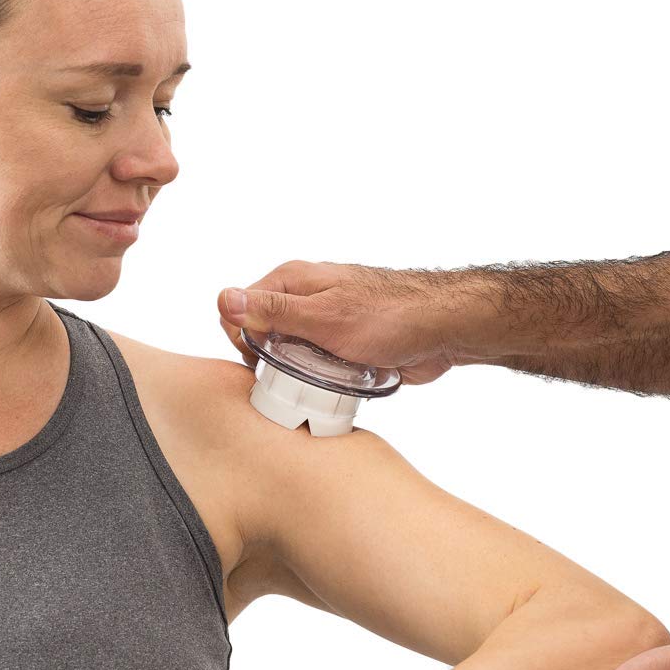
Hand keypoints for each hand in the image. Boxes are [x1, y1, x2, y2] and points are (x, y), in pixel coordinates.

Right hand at [216, 260, 472, 384]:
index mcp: (292, 281)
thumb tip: (223, 299)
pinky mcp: (343, 347)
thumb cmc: (391, 314)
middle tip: (295, 378)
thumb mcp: (322, 316)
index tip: (260, 362)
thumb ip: (271, 310)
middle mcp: (305, 299)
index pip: (239, 309)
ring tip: (321, 384)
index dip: (242, 339)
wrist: (445, 328)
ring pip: (290, 357)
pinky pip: (317, 369)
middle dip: (272, 362)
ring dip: (299, 376)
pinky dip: (322, 382)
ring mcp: (325, 324)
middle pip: (263, 336)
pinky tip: (336, 388)